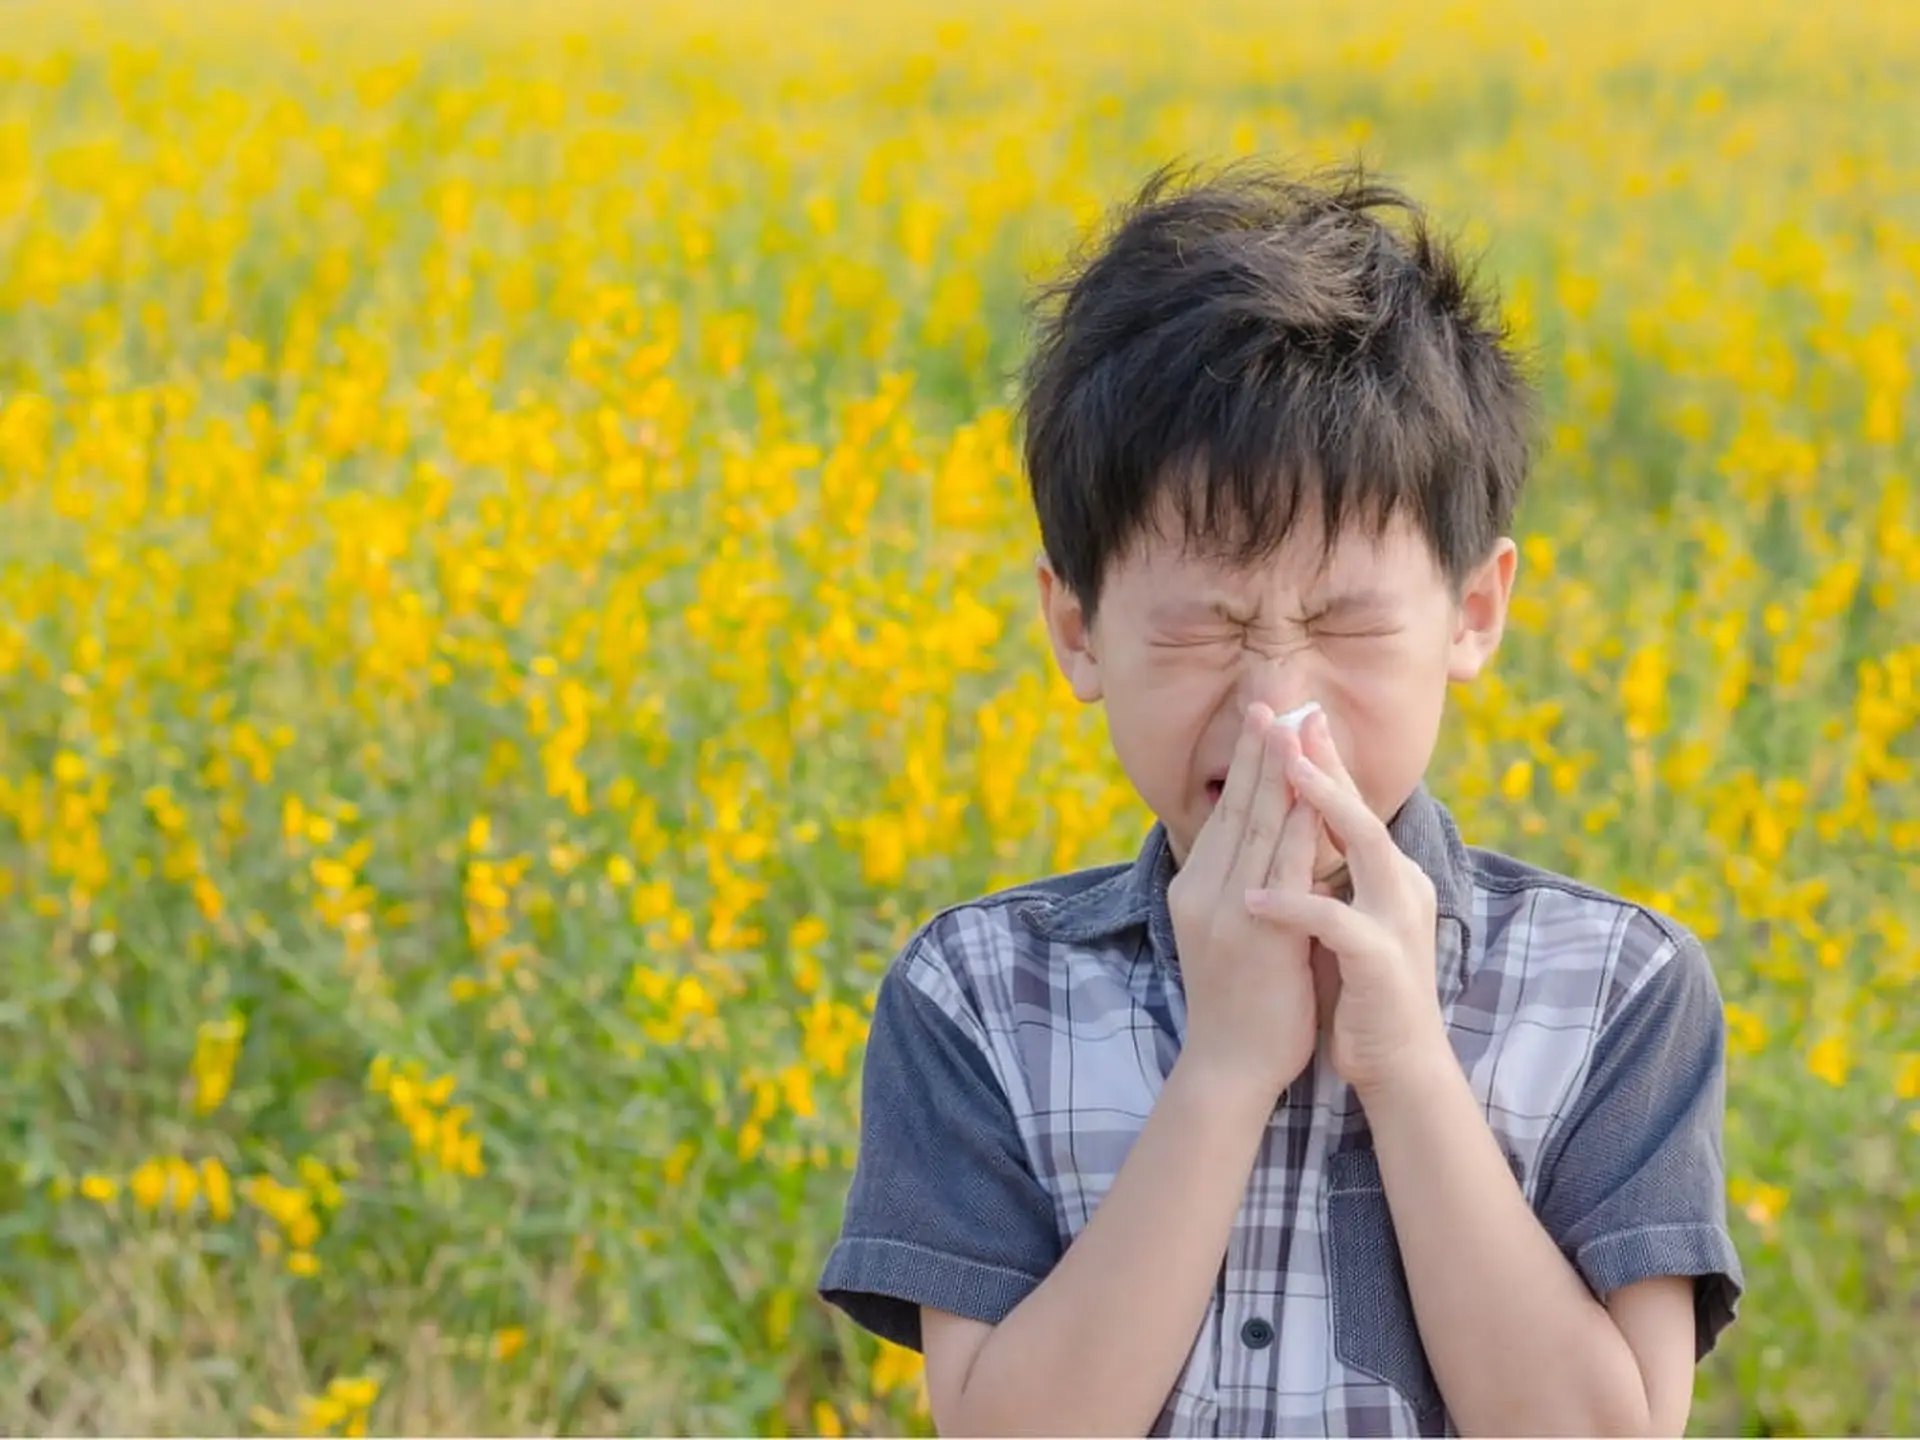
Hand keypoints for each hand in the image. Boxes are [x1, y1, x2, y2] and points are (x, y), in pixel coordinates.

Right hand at [1166, 702, 1321, 1101]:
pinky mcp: (1254, 929)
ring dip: (1279, 768)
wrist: (1229, 1067)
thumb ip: (1241, 887)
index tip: (1265, 715)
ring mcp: (1226, 907)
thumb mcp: (1226, 933)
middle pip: (1236, 802)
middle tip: (1274, 692)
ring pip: (1256, 823)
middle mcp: (1204, 887)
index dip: (1247, 760)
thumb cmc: (1239, 1005)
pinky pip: (1280, 864)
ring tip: (1293, 722)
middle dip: (1259, 746)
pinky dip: (1295, 822)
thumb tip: (1264, 845)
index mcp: (1197, 886)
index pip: (1226, 809)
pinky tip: (1311, 789)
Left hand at [1242, 709, 1451, 1100]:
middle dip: (1327, 763)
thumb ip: (1324, 876)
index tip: (1291, 718)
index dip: (1323, 763)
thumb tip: (1287, 830)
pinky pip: (1335, 924)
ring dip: (1323, 808)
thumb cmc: (1360, 991)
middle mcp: (1399, 888)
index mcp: (1388, 877)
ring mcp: (1395, 922)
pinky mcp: (1381, 962)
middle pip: (1363, 811)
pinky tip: (1253, 900)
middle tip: (1293, 718)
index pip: (1351, 809)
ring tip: (1285, 774)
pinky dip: (1293, 907)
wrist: (1397, 1063)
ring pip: (1366, 847)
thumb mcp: (1340, 920)